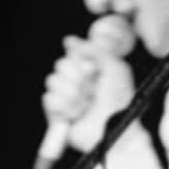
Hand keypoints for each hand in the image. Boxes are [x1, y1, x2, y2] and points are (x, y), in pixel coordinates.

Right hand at [42, 34, 135, 152]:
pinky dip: (65, 106)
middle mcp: (76, 79)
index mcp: (89, 66)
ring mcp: (65, 95)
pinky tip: (77, 114)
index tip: (93, 68)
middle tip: (92, 89)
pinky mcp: (55, 113)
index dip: (80, 58)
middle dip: (77, 77)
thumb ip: (95, 49)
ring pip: (52, 80)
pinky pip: (49, 99)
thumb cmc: (118, 100)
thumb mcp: (114, 67)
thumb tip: (69, 40)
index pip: (72, 51)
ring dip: (72, 93)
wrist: (112, 129)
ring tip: (86, 104)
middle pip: (60, 64)